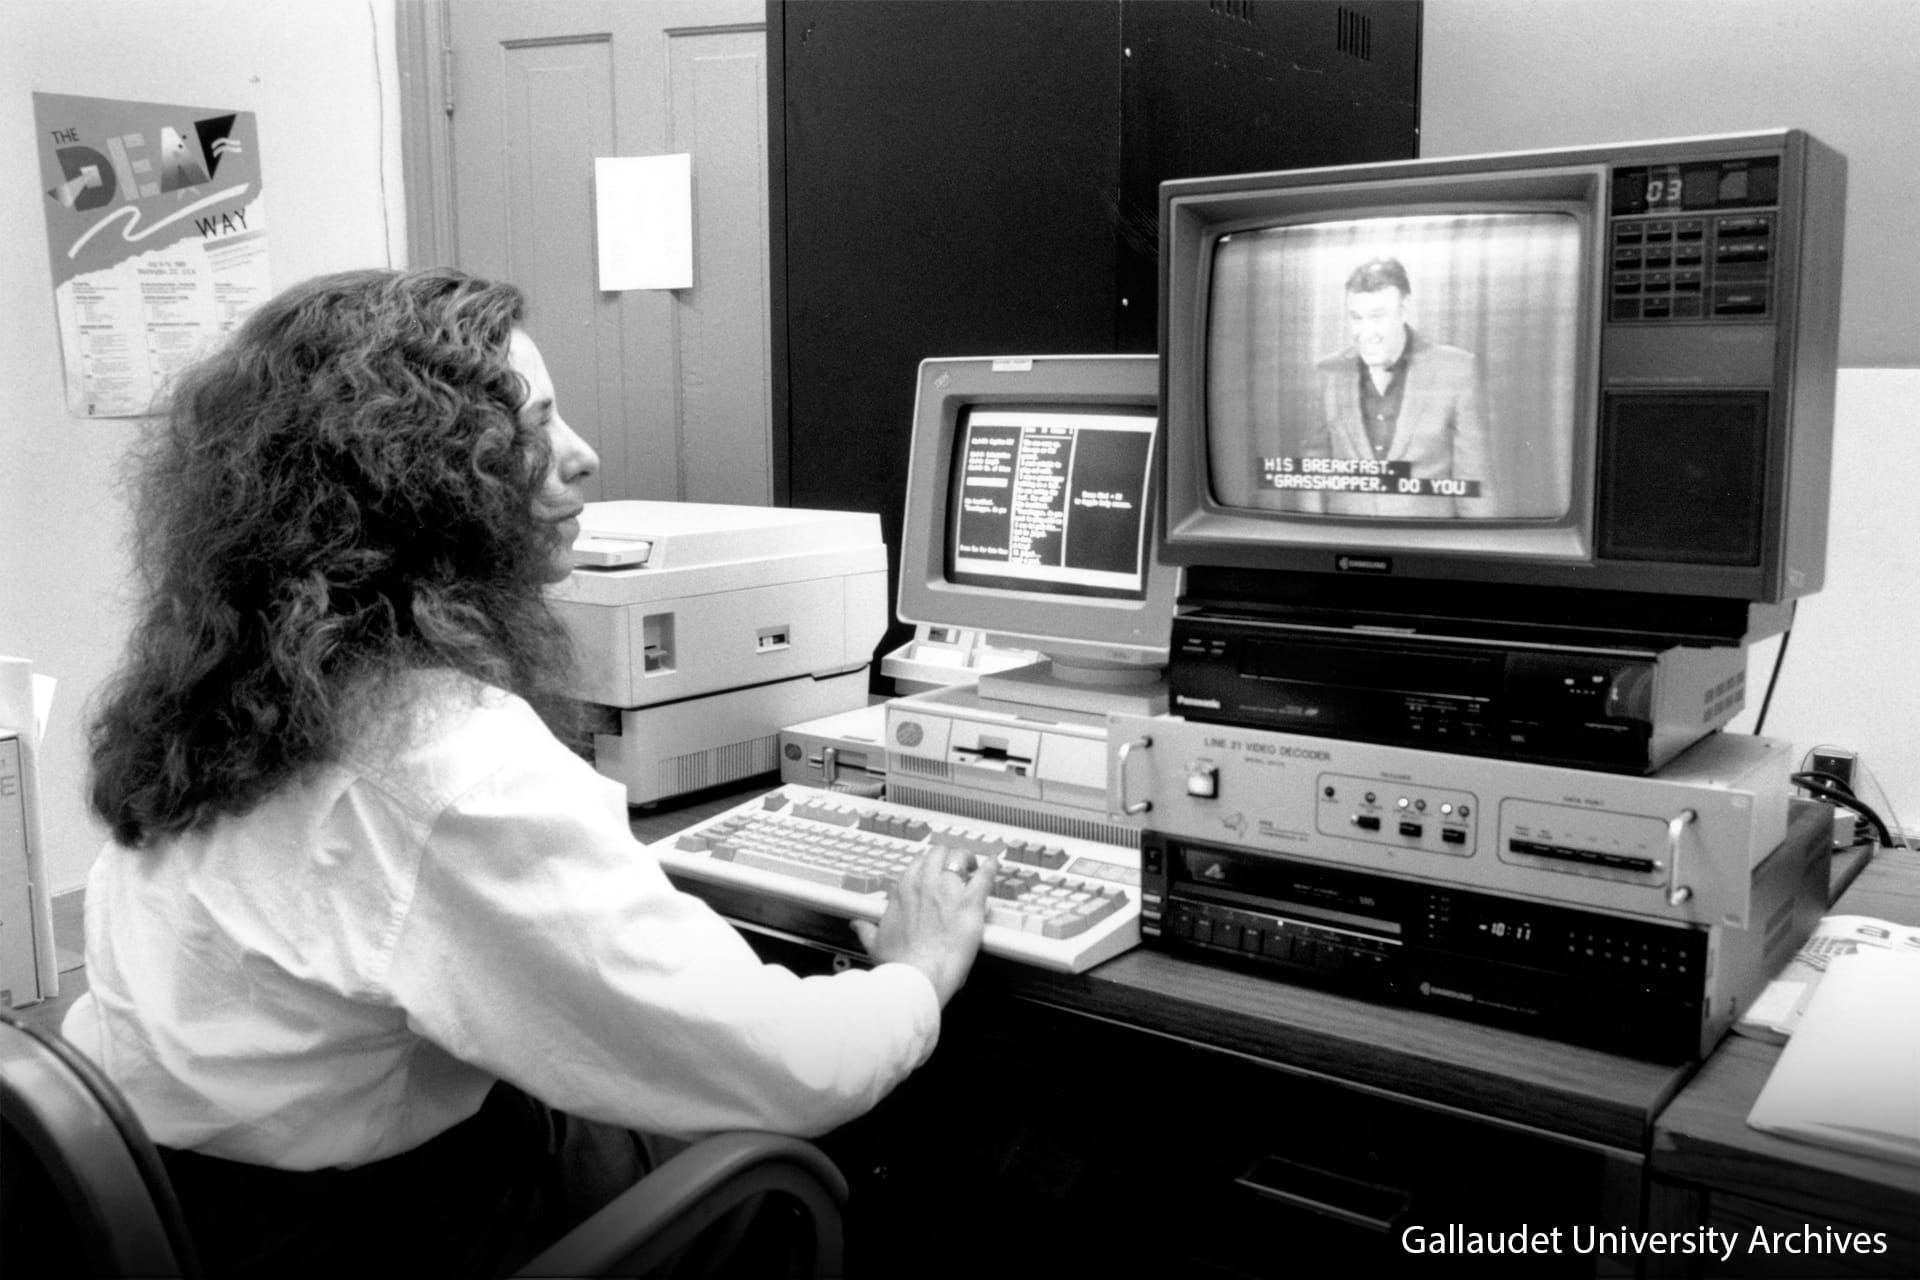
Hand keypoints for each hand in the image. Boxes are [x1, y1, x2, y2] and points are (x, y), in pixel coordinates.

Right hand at [851, 847, 994, 1004]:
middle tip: (955, 865)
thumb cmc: (899, 963)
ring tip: (973, 865)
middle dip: (948, 856)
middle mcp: (924, 884)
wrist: (918, 976)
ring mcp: (948, 890)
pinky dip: (991, 868)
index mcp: (903, 891)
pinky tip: (994, 865)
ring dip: (967, 859)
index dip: (927, 868)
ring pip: (959, 857)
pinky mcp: (970, 902)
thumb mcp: (876, 944)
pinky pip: (984, 875)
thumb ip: (867, 931)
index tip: (932, 874)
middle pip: (938, 854)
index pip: (916, 865)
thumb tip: (857, 926)